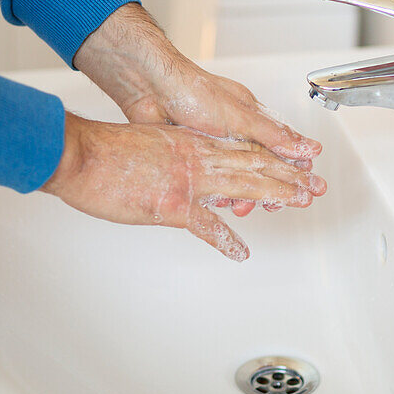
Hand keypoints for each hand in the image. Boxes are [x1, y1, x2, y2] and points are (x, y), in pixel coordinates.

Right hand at [40, 113, 326, 260]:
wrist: (79, 155)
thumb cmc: (104, 152)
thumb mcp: (148, 144)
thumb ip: (173, 156)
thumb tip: (184, 169)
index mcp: (190, 142)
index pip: (242, 147)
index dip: (273, 155)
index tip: (294, 162)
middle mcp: (196, 157)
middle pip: (253, 164)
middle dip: (288, 175)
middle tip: (314, 185)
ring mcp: (187, 181)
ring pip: (244, 186)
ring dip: (276, 194)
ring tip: (299, 203)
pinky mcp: (171, 205)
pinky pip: (207, 226)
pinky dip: (226, 240)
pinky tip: (241, 251)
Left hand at [75, 3, 323, 214]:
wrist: (149, 90)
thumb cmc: (193, 92)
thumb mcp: (241, 117)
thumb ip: (274, 136)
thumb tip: (309, 149)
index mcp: (251, 118)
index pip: (282, 147)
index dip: (296, 168)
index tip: (310, 188)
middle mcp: (234, 132)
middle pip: (260, 168)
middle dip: (272, 188)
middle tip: (279, 205)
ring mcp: (212, 145)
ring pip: (235, 178)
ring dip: (242, 195)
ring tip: (245, 207)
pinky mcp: (192, 156)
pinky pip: (209, 182)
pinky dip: (216, 194)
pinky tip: (218, 203)